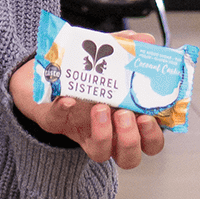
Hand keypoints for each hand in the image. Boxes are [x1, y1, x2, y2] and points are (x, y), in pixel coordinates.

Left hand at [9, 30, 167, 168]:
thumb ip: (127, 49)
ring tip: (100, 107)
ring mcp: (81, 131)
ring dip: (104, 134)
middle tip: (124, 114)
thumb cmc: (86, 74)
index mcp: (127, 120)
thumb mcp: (110, 58)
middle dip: (130, 139)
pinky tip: (68, 98)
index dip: (153, 136)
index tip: (149, 116)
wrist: (46, 73)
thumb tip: (145, 40)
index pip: (150, 142)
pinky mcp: (54, 122)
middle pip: (129, 157)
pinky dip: (63, 110)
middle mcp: (108, 132)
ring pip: (100, 154)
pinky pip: (58, 123)